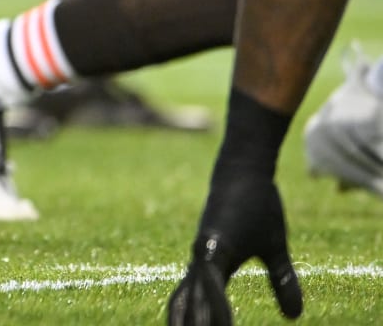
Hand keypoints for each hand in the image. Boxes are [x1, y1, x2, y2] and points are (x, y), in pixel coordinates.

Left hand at [166, 169, 301, 324]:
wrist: (245, 170)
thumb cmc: (256, 207)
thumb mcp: (275, 250)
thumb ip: (282, 281)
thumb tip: (294, 316)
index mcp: (210, 269)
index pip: (194, 307)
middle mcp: (200, 264)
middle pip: (185, 308)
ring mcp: (204, 253)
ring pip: (193, 298)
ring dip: (196, 324)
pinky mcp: (213, 243)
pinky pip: (210, 279)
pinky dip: (212, 301)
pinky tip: (217, 321)